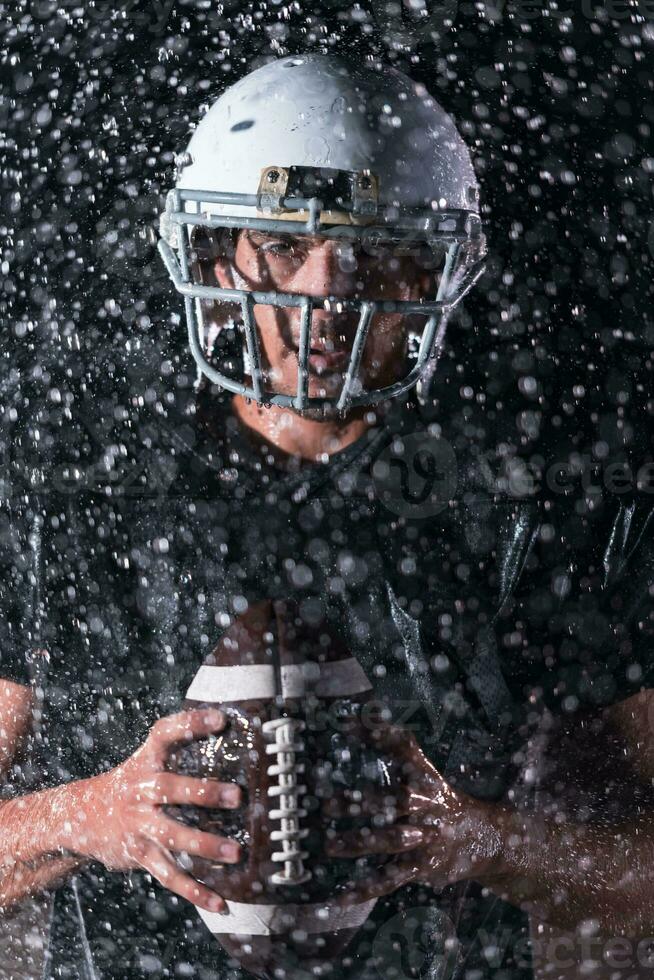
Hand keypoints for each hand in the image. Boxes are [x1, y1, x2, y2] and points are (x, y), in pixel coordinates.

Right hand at [62, 708, 240, 912]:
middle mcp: (140, 790)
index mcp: (145, 760)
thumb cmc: (133, 784)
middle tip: (236, 796)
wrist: (80, 817)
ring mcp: (138, 824)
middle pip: (169, 789)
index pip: (165, 734)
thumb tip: (229, 730)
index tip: (220, 719)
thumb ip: (179, 750)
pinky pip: (169, 875)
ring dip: (204, 845)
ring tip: (235, 853)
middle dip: (203, 793)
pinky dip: (195, 891)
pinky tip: (219, 902)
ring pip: (171, 836)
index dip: (191, 724)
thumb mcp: (146, 761)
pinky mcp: (138, 854)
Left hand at [322, 725, 499, 898]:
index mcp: (426, 777)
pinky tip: (339, 895)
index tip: (346, 725)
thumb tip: (351, 720)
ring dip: (360, 844)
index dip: (378, 734)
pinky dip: (364, 889)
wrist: (486, 838)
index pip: (403, 749)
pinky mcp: (422, 867)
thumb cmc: (440, 798)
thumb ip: (391, 745)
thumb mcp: (422, 770)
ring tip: (330, 845)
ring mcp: (426, 838)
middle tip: (326, 805)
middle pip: (395, 800)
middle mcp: (427, 805)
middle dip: (361, 802)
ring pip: (392, 841)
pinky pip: (390, 879)